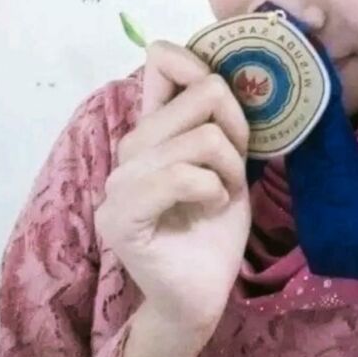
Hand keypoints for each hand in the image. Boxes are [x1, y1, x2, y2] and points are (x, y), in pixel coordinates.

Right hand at [94, 40, 250, 334]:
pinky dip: (213, 192)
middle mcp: (129, 146)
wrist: (201, 293)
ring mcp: (119, 181)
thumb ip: (217, 118)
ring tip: (219, 197)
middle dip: (238, 133)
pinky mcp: (120, 216)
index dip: (200, 64)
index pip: (162, 63)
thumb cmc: (214, 225)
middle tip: (232, 173)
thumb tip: (218, 72)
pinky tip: (209, 210)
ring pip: (203, 138)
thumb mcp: (228, 160)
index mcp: (153, 127)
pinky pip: (182, 176)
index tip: (224, 100)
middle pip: (203, 94)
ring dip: (230, 171)